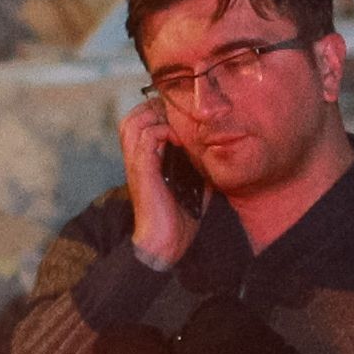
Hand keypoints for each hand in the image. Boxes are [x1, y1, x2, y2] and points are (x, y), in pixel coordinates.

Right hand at [117, 96, 193, 269]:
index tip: (183, 119)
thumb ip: (198, 163)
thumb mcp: (193, 182)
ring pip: (136, 120)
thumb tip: (219, 149)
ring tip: (178, 129)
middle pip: (134, 115)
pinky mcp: (141, 168)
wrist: (165, 243)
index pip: (141, 120)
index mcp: (143, 159)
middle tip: (180, 120)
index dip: (160, 113)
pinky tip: (181, 141)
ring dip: (158, 118)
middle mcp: (135, 157)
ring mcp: (136, 162)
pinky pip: (148, 136)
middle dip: (157, 110)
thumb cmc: (179, 216)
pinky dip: (164, 131)